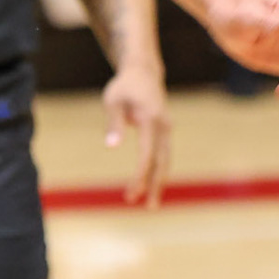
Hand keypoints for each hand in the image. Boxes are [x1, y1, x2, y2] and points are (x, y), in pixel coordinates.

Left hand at [102, 63, 170, 206]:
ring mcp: (167, 129)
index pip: (147, 153)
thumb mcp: (112, 100)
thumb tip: (111, 146)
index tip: (134, 191)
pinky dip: (159, 170)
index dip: (141, 174)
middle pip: (162, 161)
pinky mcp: (165, 131)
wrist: (143, 72)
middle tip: (147, 206)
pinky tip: (151, 184)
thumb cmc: (124, 86)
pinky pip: (164, 154)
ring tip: (151, 204)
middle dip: (154, 184)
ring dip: (159, 181)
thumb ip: (113, 123)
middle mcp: (163, 126)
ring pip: (166, 160)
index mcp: (150, 119)